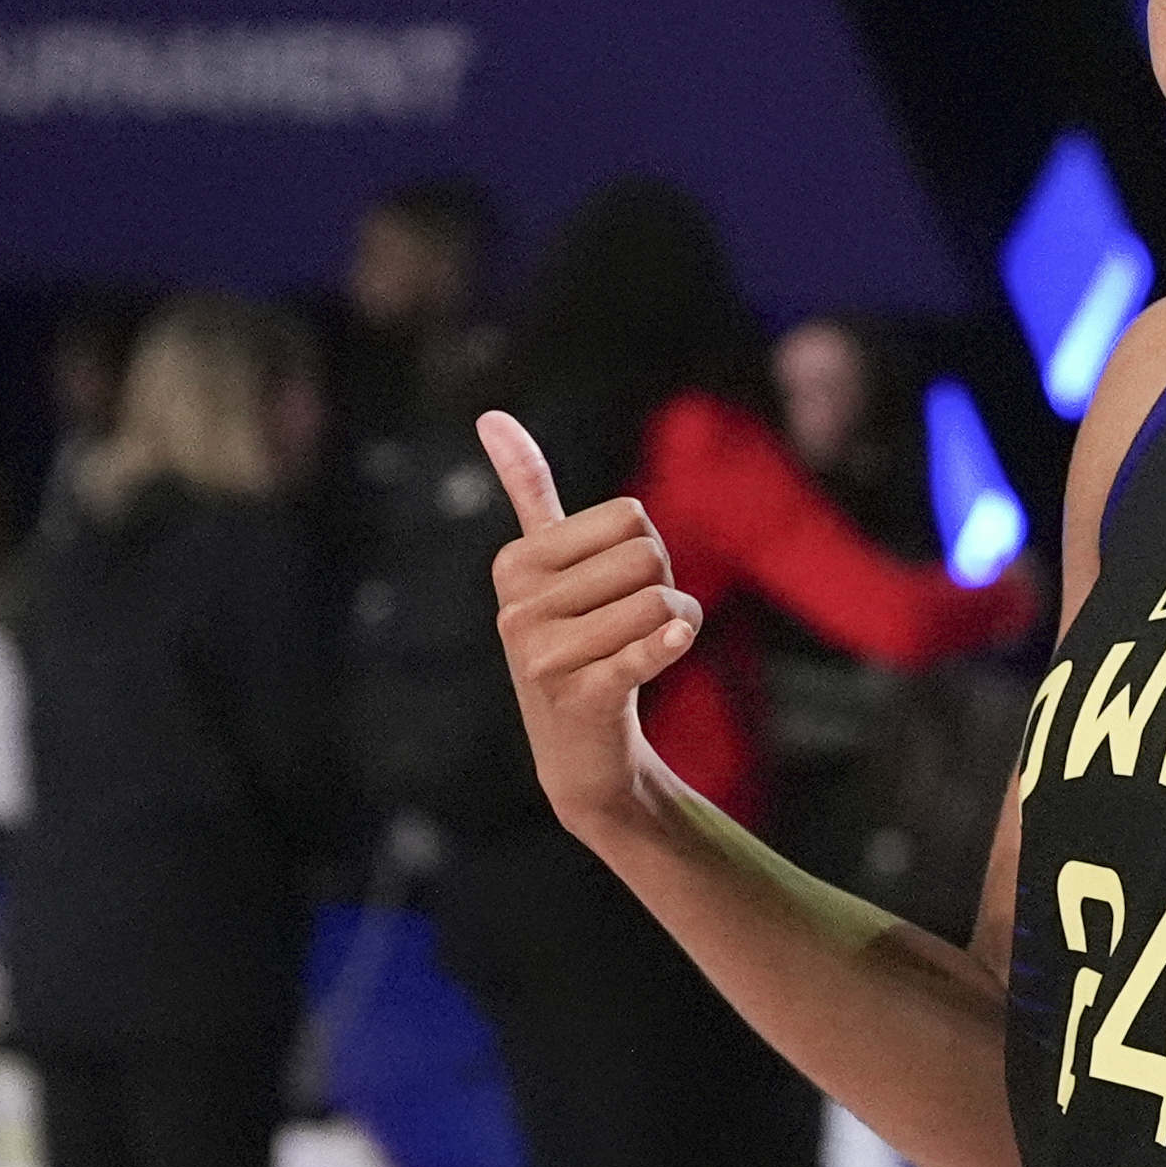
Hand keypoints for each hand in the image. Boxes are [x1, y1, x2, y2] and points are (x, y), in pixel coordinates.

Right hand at [479, 411, 704, 831]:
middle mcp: (518, 606)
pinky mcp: (579, 696)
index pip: (630, 516)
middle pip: (648, 554)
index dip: (645, 551)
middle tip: (630, 626)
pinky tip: (674, 641)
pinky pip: (646, 650)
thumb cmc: (574, 642)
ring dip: (675, 624)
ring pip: (660, 600)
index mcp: (514, 562)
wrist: (577, 751)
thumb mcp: (547, 567)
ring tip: (640, 652)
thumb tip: (491, 414)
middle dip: (663, 585)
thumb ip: (528, 491)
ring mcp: (543, 655)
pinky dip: (669, 645)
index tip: (612, 589)